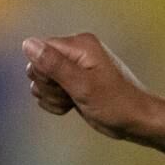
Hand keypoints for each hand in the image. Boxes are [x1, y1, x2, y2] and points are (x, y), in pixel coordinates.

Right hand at [21, 32, 163, 140]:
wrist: (136, 121)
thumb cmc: (117, 103)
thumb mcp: (82, 85)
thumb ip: (54, 64)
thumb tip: (28, 43)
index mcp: (80, 45)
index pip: (39, 50)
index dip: (43, 72)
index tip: (63, 84)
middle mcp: (76, 53)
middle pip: (37, 67)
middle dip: (48, 87)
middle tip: (71, 94)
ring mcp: (74, 69)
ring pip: (40, 82)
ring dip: (52, 97)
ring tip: (74, 101)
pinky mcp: (73, 84)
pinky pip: (48, 92)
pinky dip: (56, 103)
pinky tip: (73, 106)